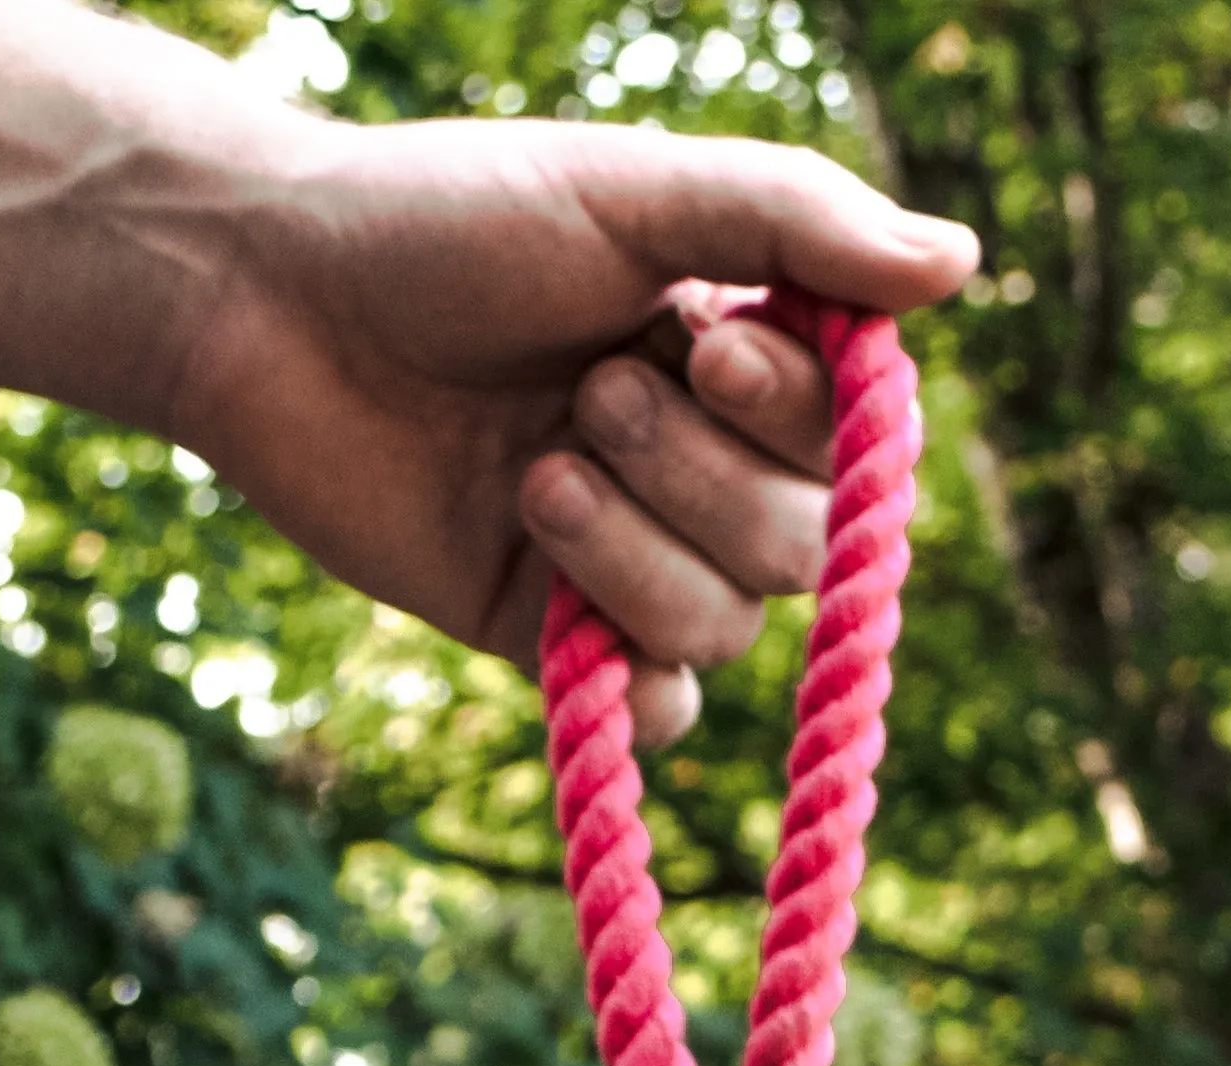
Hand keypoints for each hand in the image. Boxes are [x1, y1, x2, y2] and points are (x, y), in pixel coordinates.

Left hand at [168, 118, 975, 743]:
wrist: (266, 303)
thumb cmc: (443, 224)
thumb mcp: (630, 191)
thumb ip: (796, 221)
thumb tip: (965, 264)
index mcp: (735, 364)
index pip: (848, 440)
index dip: (794, 414)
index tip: (705, 343)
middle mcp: (698, 469)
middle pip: (798, 546)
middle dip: (697, 474)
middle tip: (587, 390)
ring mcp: (629, 563)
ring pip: (726, 627)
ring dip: (635, 548)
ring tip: (531, 466)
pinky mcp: (554, 643)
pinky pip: (660, 710)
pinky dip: (630, 676)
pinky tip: (565, 608)